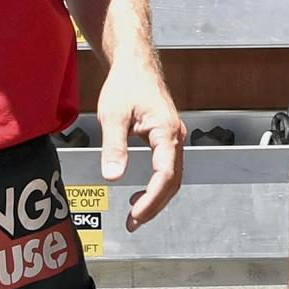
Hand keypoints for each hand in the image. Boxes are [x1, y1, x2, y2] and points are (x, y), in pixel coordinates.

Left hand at [95, 62, 184, 231]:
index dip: (152, 198)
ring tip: (135, 214)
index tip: (135, 215)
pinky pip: (168, 168)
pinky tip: (140, 194)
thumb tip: (113, 177)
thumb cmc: (126, 85)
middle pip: (173, 180)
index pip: (165, 174)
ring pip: (173, 176)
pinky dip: (157, 186)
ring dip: (157, 198)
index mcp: (165, 131)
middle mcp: (175, 136)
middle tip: (133, 223)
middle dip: (155, 205)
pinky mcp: (167, 138)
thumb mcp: (113, 116)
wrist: (136, 65)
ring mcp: (173, 138)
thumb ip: (114, 147)